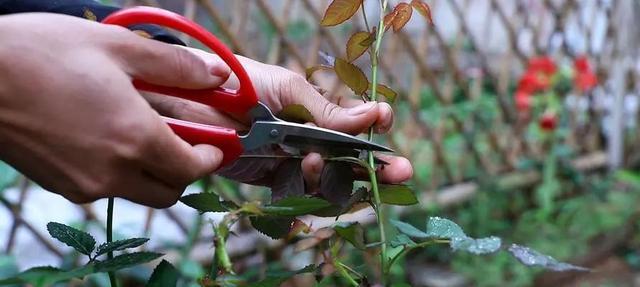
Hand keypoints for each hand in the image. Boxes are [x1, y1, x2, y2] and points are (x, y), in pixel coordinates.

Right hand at [0, 13, 229, 206]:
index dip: (210, 159)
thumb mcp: (118, 47)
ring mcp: (84, 184)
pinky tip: (106, 136)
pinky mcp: (60, 186)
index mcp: (135, 139)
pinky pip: (105, 188)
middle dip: (184, 171)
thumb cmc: (43, 54)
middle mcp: (113, 172)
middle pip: (168, 193)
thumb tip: (218, 75)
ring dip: (151, 172)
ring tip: (140, 132)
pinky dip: (119, 171)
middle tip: (184, 142)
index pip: (191, 170)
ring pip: (137, 193)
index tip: (216, 145)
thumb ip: (176, 66)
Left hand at [145, 49, 413, 192]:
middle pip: (351, 159)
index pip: (354, 122)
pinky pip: (299, 194)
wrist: (188, 102)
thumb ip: (327, 110)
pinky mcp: (270, 181)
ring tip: (314, 161)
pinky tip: (303, 173)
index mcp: (316, 109)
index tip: (384, 121)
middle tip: (401, 171)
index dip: (373, 125)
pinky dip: (305, 190)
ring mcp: (291, 161)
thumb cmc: (239, 83)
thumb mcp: (287, 89)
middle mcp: (308, 138)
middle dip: (378, 167)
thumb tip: (373, 114)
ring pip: (329, 180)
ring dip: (333, 176)